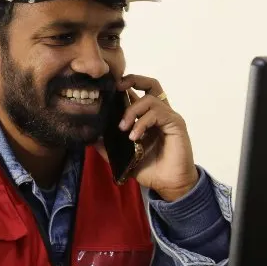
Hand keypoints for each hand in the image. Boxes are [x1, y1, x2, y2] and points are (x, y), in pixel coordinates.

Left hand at [108, 74, 197, 201]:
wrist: (170, 185)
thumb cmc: (151, 170)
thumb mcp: (123, 157)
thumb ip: (108, 147)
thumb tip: (90, 137)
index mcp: (148, 117)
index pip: (136, 93)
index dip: (123, 87)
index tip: (107, 91)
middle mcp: (159, 113)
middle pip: (150, 84)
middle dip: (132, 80)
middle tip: (117, 88)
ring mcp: (169, 117)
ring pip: (150, 98)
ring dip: (132, 111)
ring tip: (122, 127)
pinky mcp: (176, 124)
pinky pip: (157, 113)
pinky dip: (142, 122)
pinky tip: (134, 136)